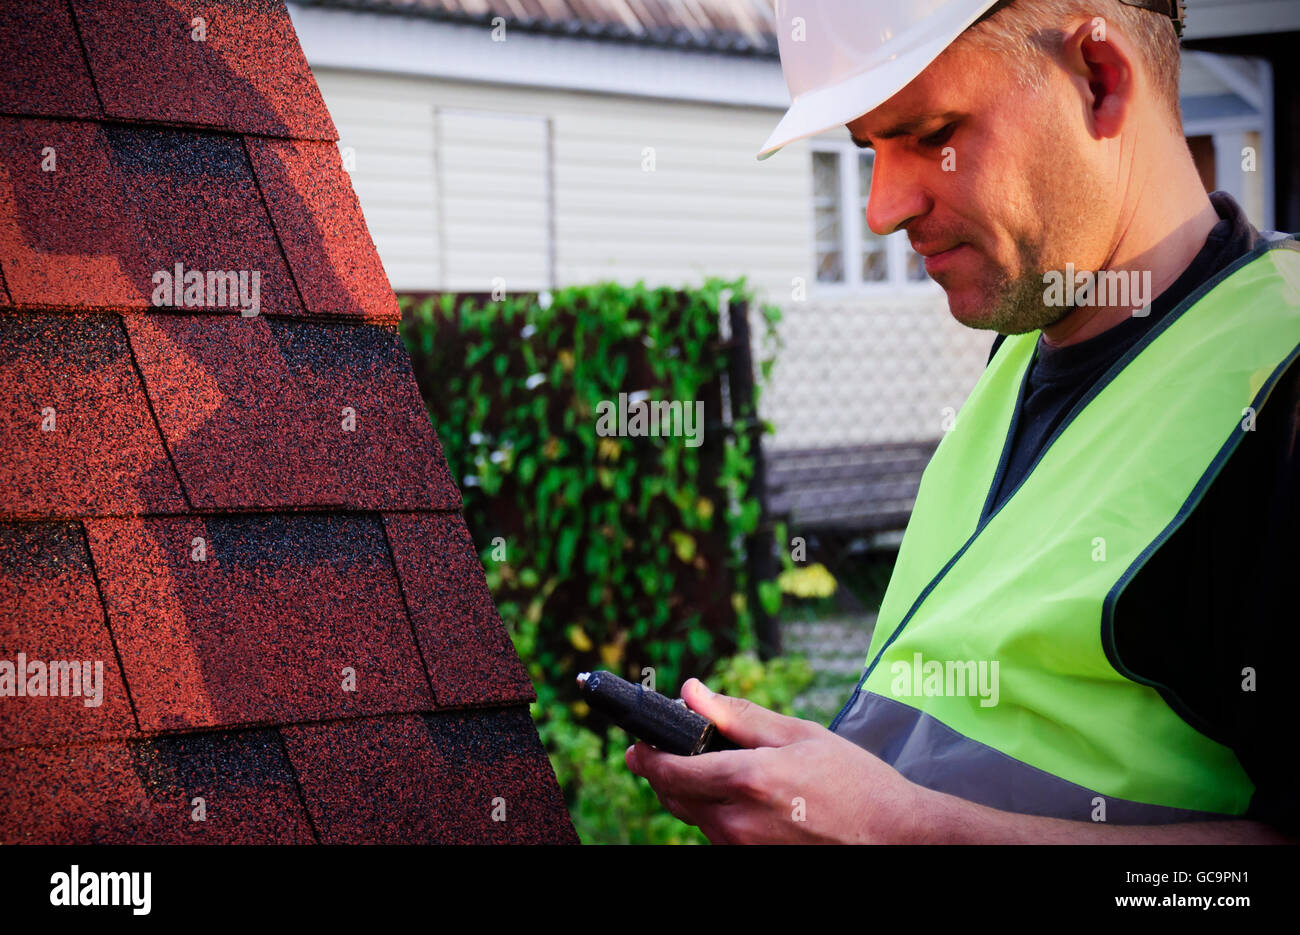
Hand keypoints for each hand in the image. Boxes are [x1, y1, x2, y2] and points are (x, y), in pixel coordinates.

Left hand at [624, 678, 924, 843]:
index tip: (638, 740)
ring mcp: (742, 851)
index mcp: (747, 782)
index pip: (669, 771)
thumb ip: (737, 714)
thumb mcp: (797, 734)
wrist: (893, 836)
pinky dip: (716, 812)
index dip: (646, 754)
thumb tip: (691, 691)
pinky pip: (717, 835)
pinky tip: (742, 795)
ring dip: (691, 791)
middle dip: (664, 770)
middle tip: (669, 746)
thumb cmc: (853, 781)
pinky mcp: (750, 864)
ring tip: (715, 766)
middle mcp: (737, 824)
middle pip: (673, 797)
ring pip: (693, 818)